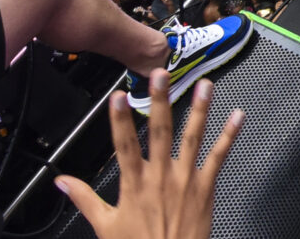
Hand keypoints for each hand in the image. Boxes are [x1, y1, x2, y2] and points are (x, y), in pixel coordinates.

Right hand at [57, 74, 243, 238]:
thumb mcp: (105, 225)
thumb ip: (84, 199)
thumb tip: (61, 181)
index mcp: (134, 184)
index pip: (124, 146)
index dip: (121, 121)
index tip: (119, 96)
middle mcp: (160, 176)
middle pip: (160, 132)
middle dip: (160, 102)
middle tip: (160, 75)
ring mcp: (185, 179)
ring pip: (193, 137)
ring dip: (200, 109)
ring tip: (205, 84)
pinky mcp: (205, 186)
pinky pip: (219, 157)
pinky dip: (229, 135)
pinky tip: (238, 115)